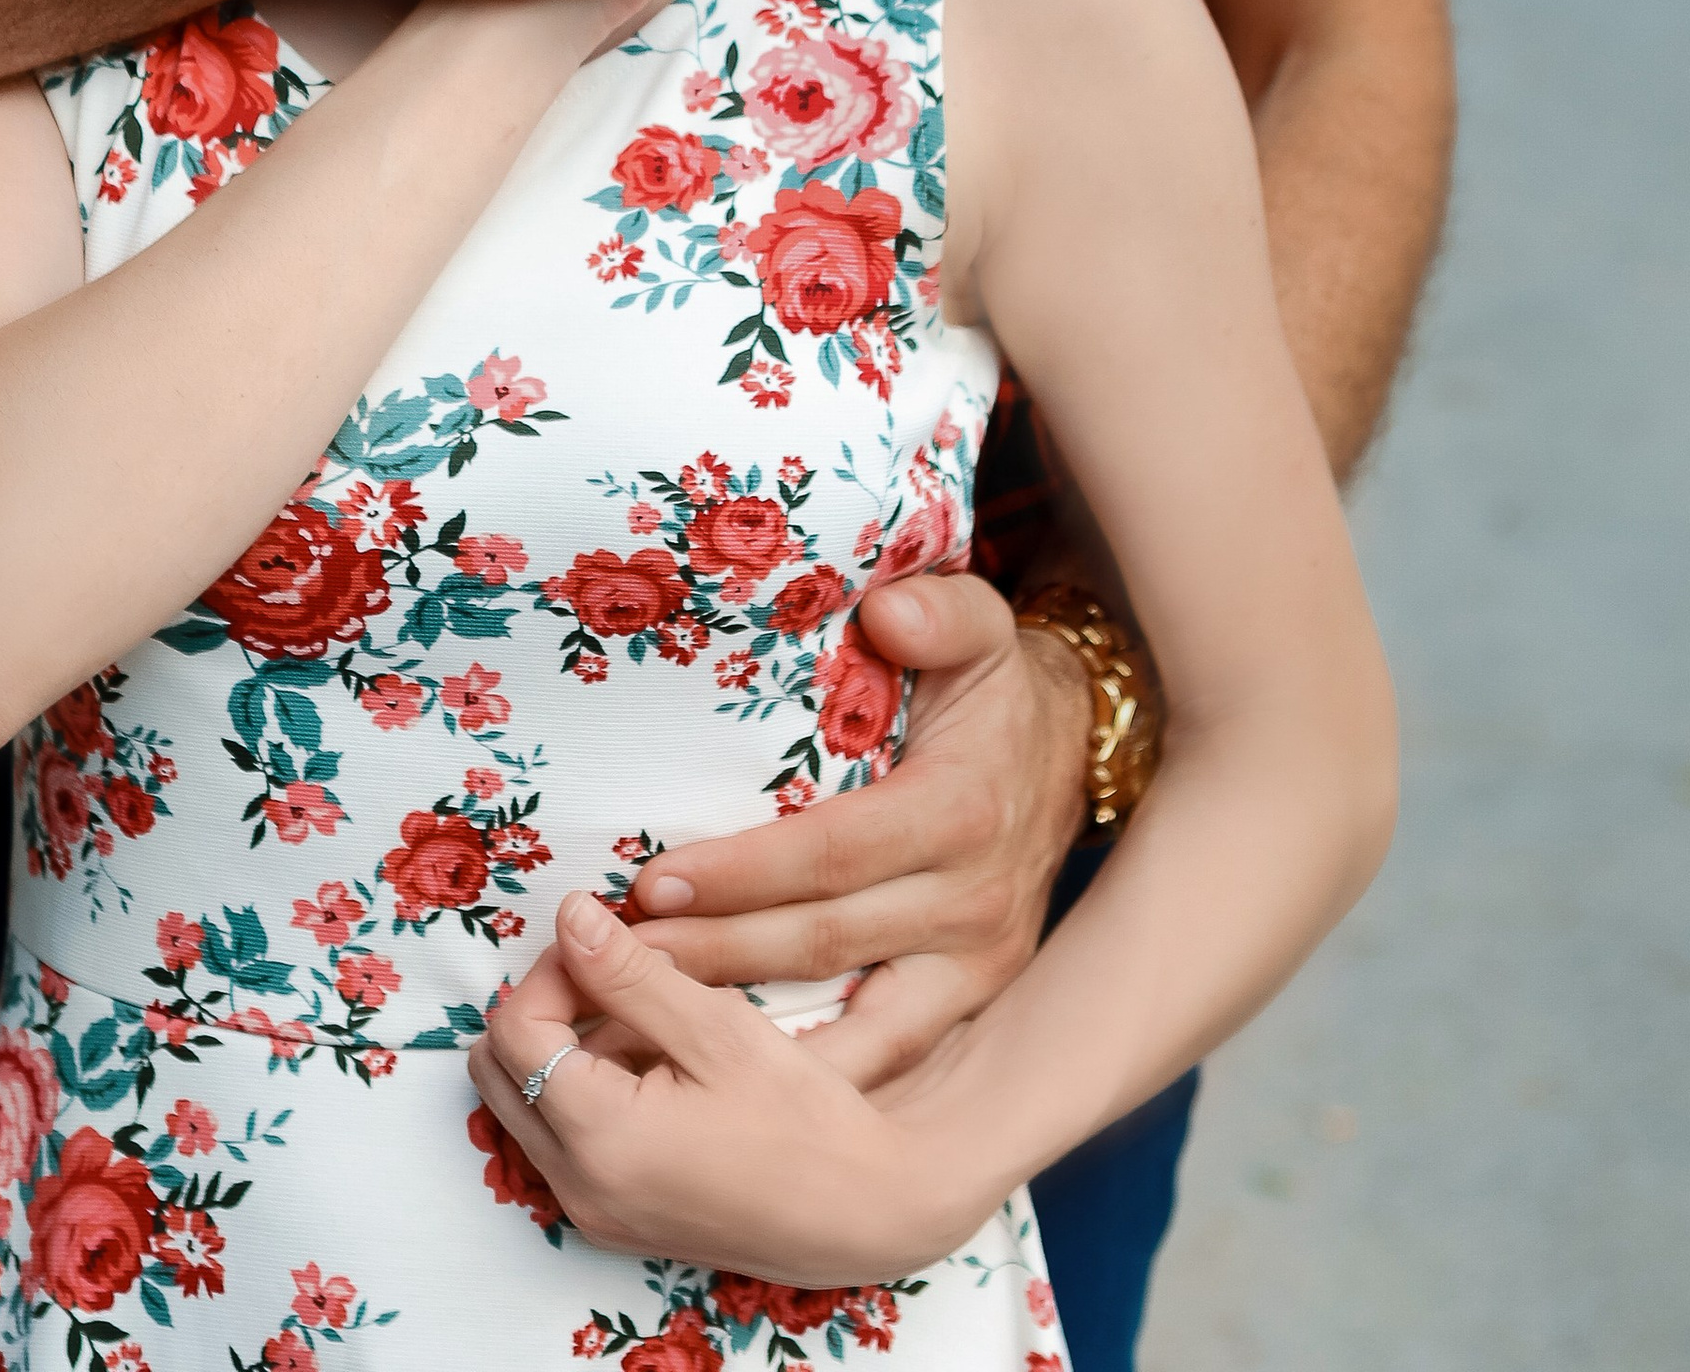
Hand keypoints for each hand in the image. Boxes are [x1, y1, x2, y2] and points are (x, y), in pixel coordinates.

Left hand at [471, 892, 958, 1281]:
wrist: (865, 1215)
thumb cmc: (805, 1120)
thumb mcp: (719, 1030)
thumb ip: (631, 974)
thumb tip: (568, 916)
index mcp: (599, 1140)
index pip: (516, 1031)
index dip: (550, 970)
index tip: (607, 942)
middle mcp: (580, 1188)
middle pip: (500, 1073)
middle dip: (542, 1008)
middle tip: (608, 973)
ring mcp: (595, 1213)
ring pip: (528, 1107)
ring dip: (563, 1049)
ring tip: (644, 1017)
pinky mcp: (617, 1221)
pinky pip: (564, 1144)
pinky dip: (586, 1093)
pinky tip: (656, 1065)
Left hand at [613, 572, 1089, 1087]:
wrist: (1073, 756)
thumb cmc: (997, 690)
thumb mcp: (982, 627)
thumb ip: (940, 611)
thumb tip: (887, 609)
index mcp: (960, 813)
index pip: (830, 853)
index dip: (740, 874)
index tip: (653, 884)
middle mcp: (972, 905)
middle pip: (822, 945)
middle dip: (713, 959)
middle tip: (616, 962)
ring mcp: (974, 969)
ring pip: (850, 1020)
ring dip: (747, 1036)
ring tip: (648, 1033)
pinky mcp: (969, 1004)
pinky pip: (884, 1055)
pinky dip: (811, 1073)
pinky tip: (731, 1081)